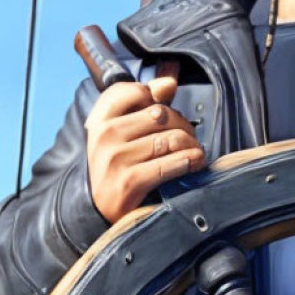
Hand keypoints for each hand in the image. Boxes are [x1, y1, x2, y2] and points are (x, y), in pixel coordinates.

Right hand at [85, 76, 206, 223]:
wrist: (99, 212)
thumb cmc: (118, 166)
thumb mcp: (124, 134)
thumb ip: (145, 104)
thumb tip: (169, 82)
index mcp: (100, 120)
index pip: (131, 90)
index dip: (154, 95)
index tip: (164, 111)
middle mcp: (105, 136)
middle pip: (161, 114)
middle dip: (182, 124)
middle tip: (188, 136)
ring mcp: (116, 159)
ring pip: (171, 138)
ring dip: (191, 145)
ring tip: (194, 152)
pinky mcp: (130, 181)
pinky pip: (172, 163)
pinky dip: (190, 161)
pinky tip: (195, 163)